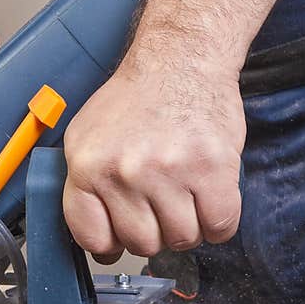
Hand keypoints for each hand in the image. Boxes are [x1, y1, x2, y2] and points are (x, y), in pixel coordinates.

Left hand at [63, 53, 245, 262]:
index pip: (93, 239)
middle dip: (153, 234)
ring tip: (185, 199)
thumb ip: (84, 189)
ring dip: (187, 228)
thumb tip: (98, 243)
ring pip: (181, 239)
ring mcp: (169, 171)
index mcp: (88, 168)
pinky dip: (219, 223)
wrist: (179, 59)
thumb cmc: (134, 101)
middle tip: (159, 208)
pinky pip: (220, 225)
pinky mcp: (212, 168)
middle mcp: (125, 172)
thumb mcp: (85, 139)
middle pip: (141, 244)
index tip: (120, 236)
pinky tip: (210, 202)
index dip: (110, 244)